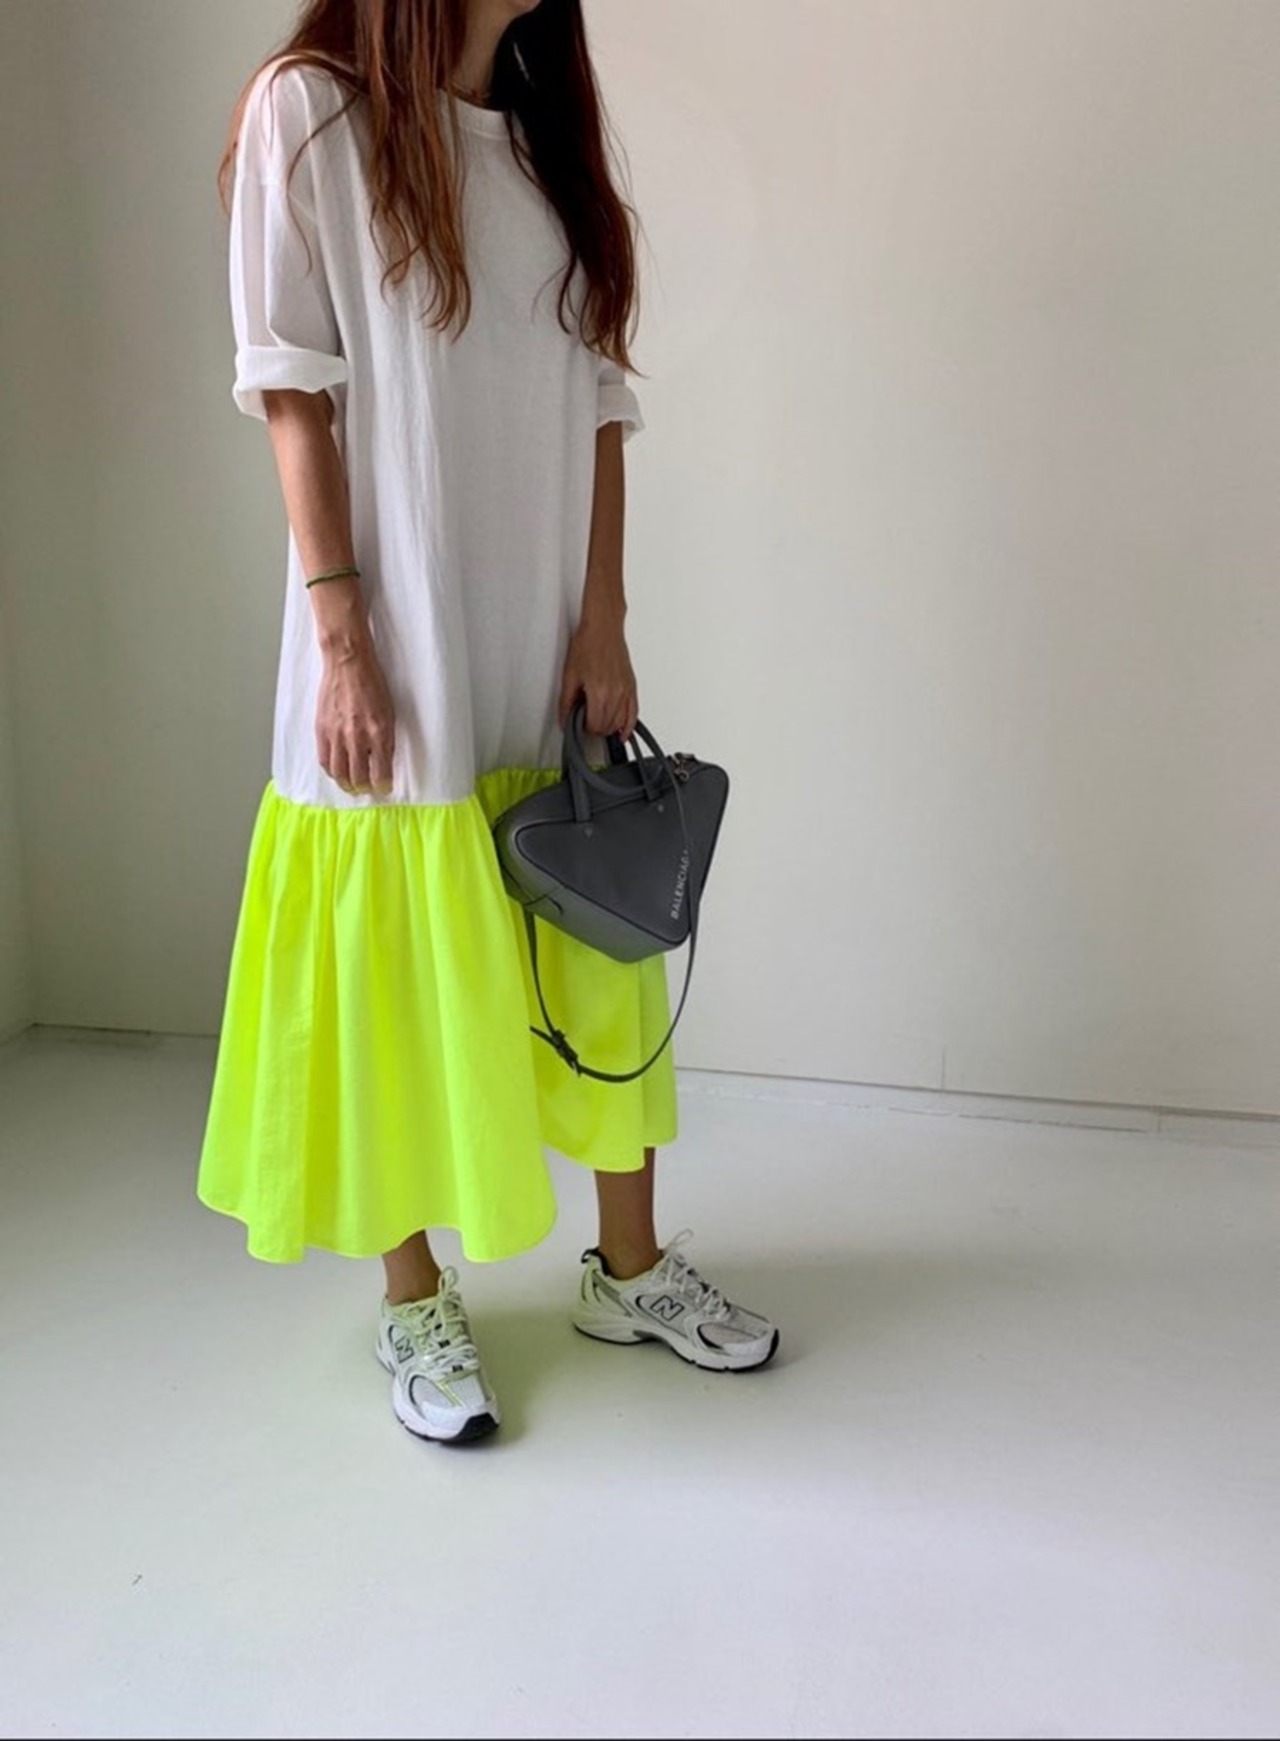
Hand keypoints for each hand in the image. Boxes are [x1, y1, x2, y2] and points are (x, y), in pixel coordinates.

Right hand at [315, 639, 395, 795]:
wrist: (348, 664)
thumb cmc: (372, 684)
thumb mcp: (389, 714)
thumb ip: (386, 740)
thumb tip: (384, 762)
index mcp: (378, 733)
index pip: (381, 774)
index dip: (383, 786)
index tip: (385, 788)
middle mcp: (357, 737)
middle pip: (358, 778)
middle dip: (365, 788)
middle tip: (368, 788)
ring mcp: (337, 735)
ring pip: (339, 774)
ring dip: (347, 784)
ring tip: (352, 785)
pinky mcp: (322, 730)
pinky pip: (324, 760)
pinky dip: (331, 771)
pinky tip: (337, 771)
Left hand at [557, 614, 638, 740]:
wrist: (604, 627)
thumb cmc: (588, 644)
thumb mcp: (570, 674)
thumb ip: (566, 701)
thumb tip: (565, 718)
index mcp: (599, 692)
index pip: (594, 725)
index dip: (584, 729)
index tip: (578, 724)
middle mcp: (616, 693)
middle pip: (607, 727)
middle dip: (595, 729)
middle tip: (585, 722)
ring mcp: (626, 690)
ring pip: (620, 723)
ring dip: (609, 728)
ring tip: (598, 722)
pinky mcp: (632, 686)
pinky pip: (634, 714)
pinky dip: (628, 726)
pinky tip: (623, 733)